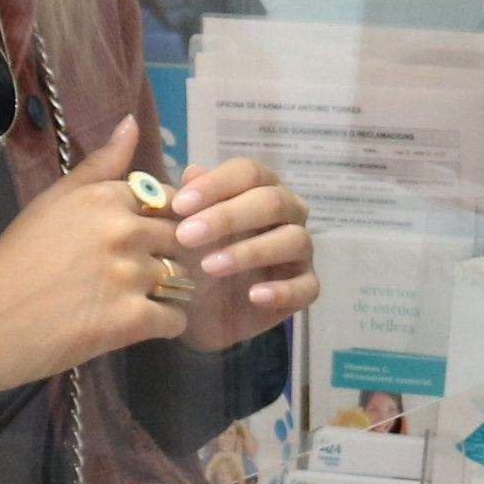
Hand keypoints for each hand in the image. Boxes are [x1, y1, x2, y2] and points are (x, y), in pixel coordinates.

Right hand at [0, 114, 184, 413]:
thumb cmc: (15, 262)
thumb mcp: (51, 202)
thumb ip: (99, 166)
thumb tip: (132, 123)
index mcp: (104, 197)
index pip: (167, 198)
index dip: (160, 220)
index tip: (138, 239)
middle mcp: (123, 229)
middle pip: (180, 237)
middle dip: (168, 255)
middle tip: (136, 276)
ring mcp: (130, 275)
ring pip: (183, 278)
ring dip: (168, 290)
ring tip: (135, 300)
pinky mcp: (132, 320)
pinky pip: (176, 318)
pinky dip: (165, 324)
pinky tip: (137, 323)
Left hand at [164, 157, 314, 345]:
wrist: (199, 311)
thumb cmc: (193, 258)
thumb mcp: (178, 231)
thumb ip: (184, 202)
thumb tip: (191, 171)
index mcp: (260, 188)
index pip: (248, 173)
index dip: (215, 185)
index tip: (179, 206)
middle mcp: (288, 213)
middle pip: (272, 202)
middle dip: (227, 217)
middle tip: (185, 236)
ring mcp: (300, 251)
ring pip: (294, 240)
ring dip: (251, 252)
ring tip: (210, 267)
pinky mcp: (306, 287)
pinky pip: (306, 286)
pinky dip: (282, 291)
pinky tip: (253, 296)